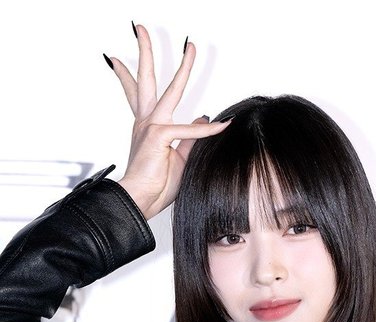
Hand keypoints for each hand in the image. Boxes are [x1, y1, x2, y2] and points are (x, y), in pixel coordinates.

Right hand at [109, 25, 229, 219]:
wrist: (141, 201)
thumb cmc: (157, 185)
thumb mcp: (181, 157)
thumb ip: (192, 136)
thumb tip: (204, 115)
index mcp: (146, 127)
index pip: (136, 94)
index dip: (128, 76)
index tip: (117, 60)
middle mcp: (145, 122)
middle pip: (144, 79)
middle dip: (144, 52)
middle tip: (140, 29)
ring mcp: (150, 126)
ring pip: (168, 89)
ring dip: (182, 68)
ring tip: (189, 46)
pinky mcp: (158, 135)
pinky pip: (189, 129)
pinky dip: (207, 129)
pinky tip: (222, 125)